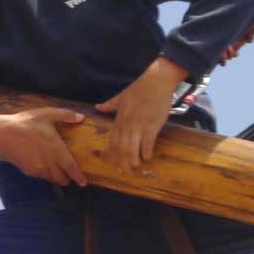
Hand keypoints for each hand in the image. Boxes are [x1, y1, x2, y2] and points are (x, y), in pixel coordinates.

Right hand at [0, 107, 86, 186]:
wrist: (3, 135)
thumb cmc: (26, 123)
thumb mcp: (46, 114)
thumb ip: (65, 115)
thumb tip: (81, 117)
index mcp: (57, 150)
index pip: (71, 168)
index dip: (78, 176)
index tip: (83, 182)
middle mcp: (49, 162)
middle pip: (62, 178)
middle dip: (67, 179)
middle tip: (70, 177)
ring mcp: (38, 168)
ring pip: (51, 179)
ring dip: (57, 178)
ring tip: (59, 175)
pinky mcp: (29, 170)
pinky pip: (41, 176)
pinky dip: (46, 175)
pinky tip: (45, 169)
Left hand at [95, 57, 185, 171]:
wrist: (156, 81)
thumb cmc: (140, 88)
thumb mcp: (121, 96)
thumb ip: (110, 104)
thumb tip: (97, 107)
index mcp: (119, 119)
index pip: (112, 141)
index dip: (113, 154)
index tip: (114, 164)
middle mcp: (127, 124)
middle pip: (121, 148)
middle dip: (122, 162)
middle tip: (126, 172)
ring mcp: (139, 125)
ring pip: (132, 148)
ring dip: (133, 160)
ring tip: (136, 167)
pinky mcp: (152, 125)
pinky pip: (147, 143)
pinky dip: (147, 152)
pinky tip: (148, 157)